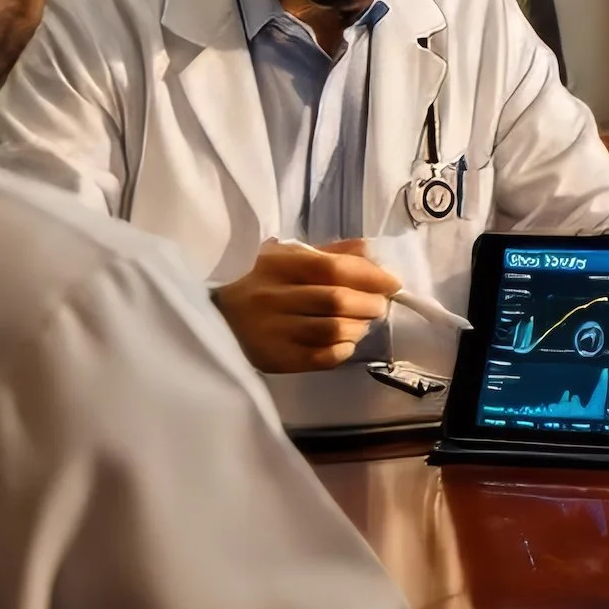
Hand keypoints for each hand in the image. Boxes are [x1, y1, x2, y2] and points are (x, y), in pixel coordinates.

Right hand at [210, 238, 400, 372]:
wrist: (216, 321)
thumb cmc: (259, 285)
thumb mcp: (286, 259)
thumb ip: (329, 254)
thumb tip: (370, 250)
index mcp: (279, 265)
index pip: (333, 268)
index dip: (369, 275)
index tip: (392, 283)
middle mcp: (274, 297)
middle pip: (337, 301)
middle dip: (370, 304)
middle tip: (380, 305)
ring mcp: (274, 331)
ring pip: (332, 330)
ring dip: (359, 328)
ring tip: (363, 324)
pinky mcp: (275, 359)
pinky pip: (322, 358)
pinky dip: (343, 350)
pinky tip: (345, 343)